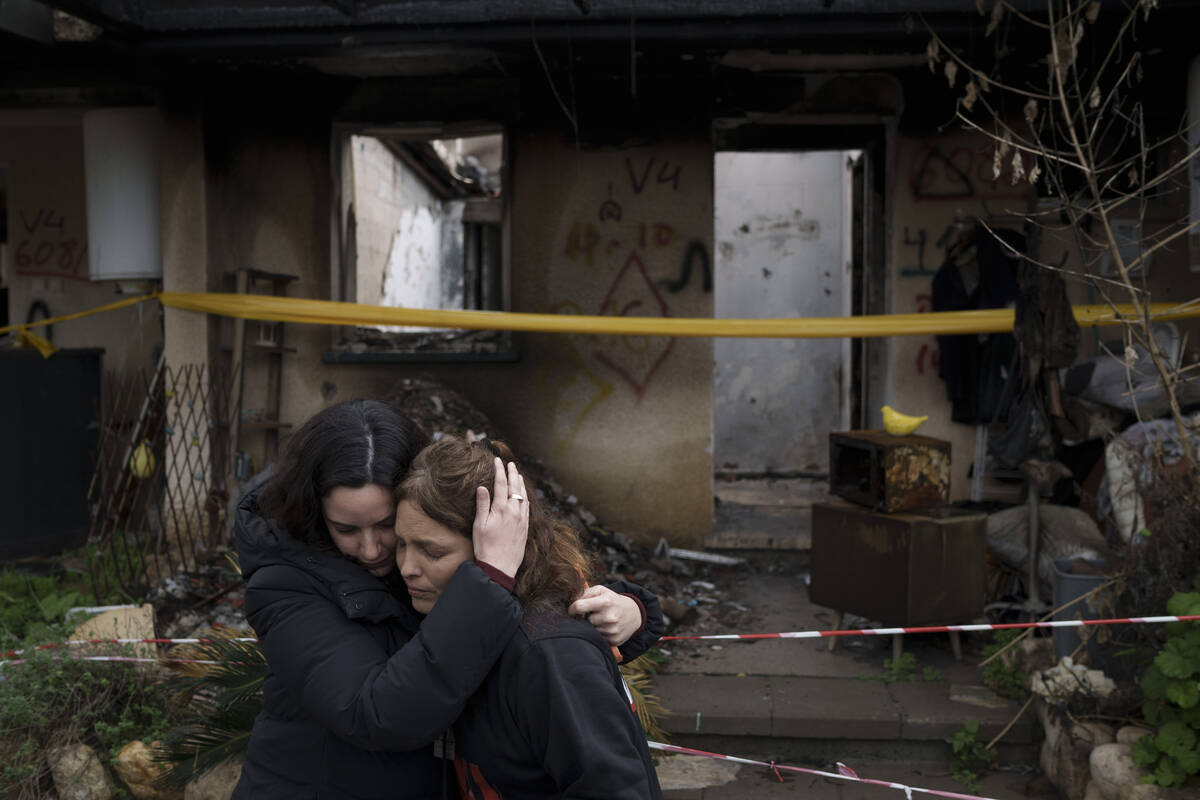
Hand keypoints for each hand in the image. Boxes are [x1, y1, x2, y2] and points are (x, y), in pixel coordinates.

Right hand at [471, 457, 528, 578]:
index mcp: (502, 508)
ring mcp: (522, 519)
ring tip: (518, 475)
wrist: (500, 566)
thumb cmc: (485, 547)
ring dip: (520, 483)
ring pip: (524, 496)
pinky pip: (528, 507)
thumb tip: (482, 486)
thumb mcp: (479, 525)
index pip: (501, 483)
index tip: (497, 460)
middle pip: (515, 486)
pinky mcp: (525, 527)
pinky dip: (526, 497)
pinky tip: (524, 496)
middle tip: (510, 463)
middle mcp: (515, 511)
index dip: (499, 470)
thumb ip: (482, 504)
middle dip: (512, 473)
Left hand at [569, 585, 642, 646]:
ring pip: (590, 630)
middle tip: (592, 614)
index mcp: (605, 602)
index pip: (579, 607)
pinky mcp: (613, 640)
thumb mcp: (601, 590)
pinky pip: (597, 638)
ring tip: (600, 620)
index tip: (572, 610)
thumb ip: (585, 593)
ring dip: (592, 626)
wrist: (633, 614)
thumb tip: (571, 602)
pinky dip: (598, 633)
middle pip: (584, 621)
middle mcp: (609, 617)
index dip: (571, 609)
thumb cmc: (612, 600)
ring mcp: (612, 630)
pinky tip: (605, 627)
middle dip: (585, 618)